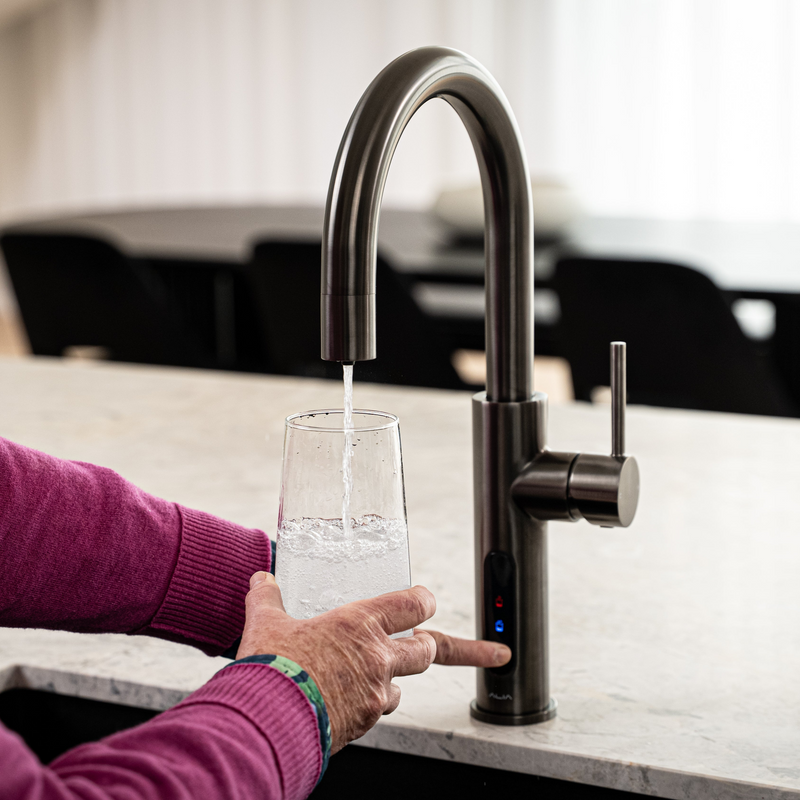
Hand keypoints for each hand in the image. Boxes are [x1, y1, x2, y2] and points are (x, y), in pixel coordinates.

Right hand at [237, 572, 510, 752]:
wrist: (266, 720)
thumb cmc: (272, 668)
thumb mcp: (266, 624)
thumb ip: (266, 598)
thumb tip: (261, 579)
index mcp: (359, 624)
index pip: (413, 604)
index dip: (424, 600)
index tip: (424, 600)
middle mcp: (376, 657)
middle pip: (426, 649)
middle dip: (427, 644)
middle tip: (420, 640)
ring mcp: (374, 692)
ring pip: (402, 685)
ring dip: (392, 680)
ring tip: (371, 676)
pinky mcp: (364, 721)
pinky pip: (378, 711)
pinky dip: (369, 705)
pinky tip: (346, 701)